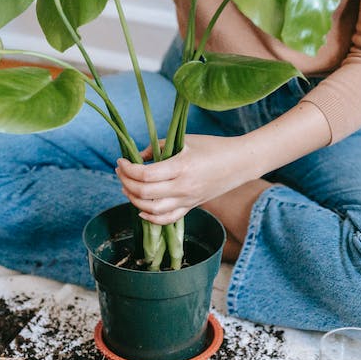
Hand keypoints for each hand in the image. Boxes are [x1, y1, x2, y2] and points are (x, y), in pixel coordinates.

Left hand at [116, 134, 254, 224]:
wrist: (240, 163)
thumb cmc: (213, 147)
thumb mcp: (185, 140)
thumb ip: (158, 147)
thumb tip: (137, 157)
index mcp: (181, 167)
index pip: (145, 174)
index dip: (128, 169)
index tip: (121, 160)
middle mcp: (183, 187)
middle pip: (144, 192)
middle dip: (126, 182)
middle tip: (121, 171)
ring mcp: (187, 200)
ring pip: (152, 209)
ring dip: (134, 199)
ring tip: (128, 187)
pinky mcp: (191, 207)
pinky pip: (167, 219)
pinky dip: (150, 217)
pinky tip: (141, 208)